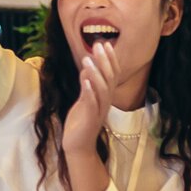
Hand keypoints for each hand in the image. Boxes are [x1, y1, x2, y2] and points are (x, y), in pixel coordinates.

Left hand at [60, 42, 121, 190]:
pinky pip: (91, 103)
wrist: (78, 146)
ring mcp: (98, 111)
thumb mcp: (85, 100)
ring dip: (95, 73)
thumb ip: (87, 85)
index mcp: (105, 97)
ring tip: (87, 59)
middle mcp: (105, 102)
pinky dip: (89, 91)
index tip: (106, 44)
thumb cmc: (81, 122)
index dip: (110, 59)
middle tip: (99, 44)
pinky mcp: (89, 119)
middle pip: (109, 79)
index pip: (111, 75)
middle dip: (105, 61)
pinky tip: (85, 80)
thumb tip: (88, 68)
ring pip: (101, 90)